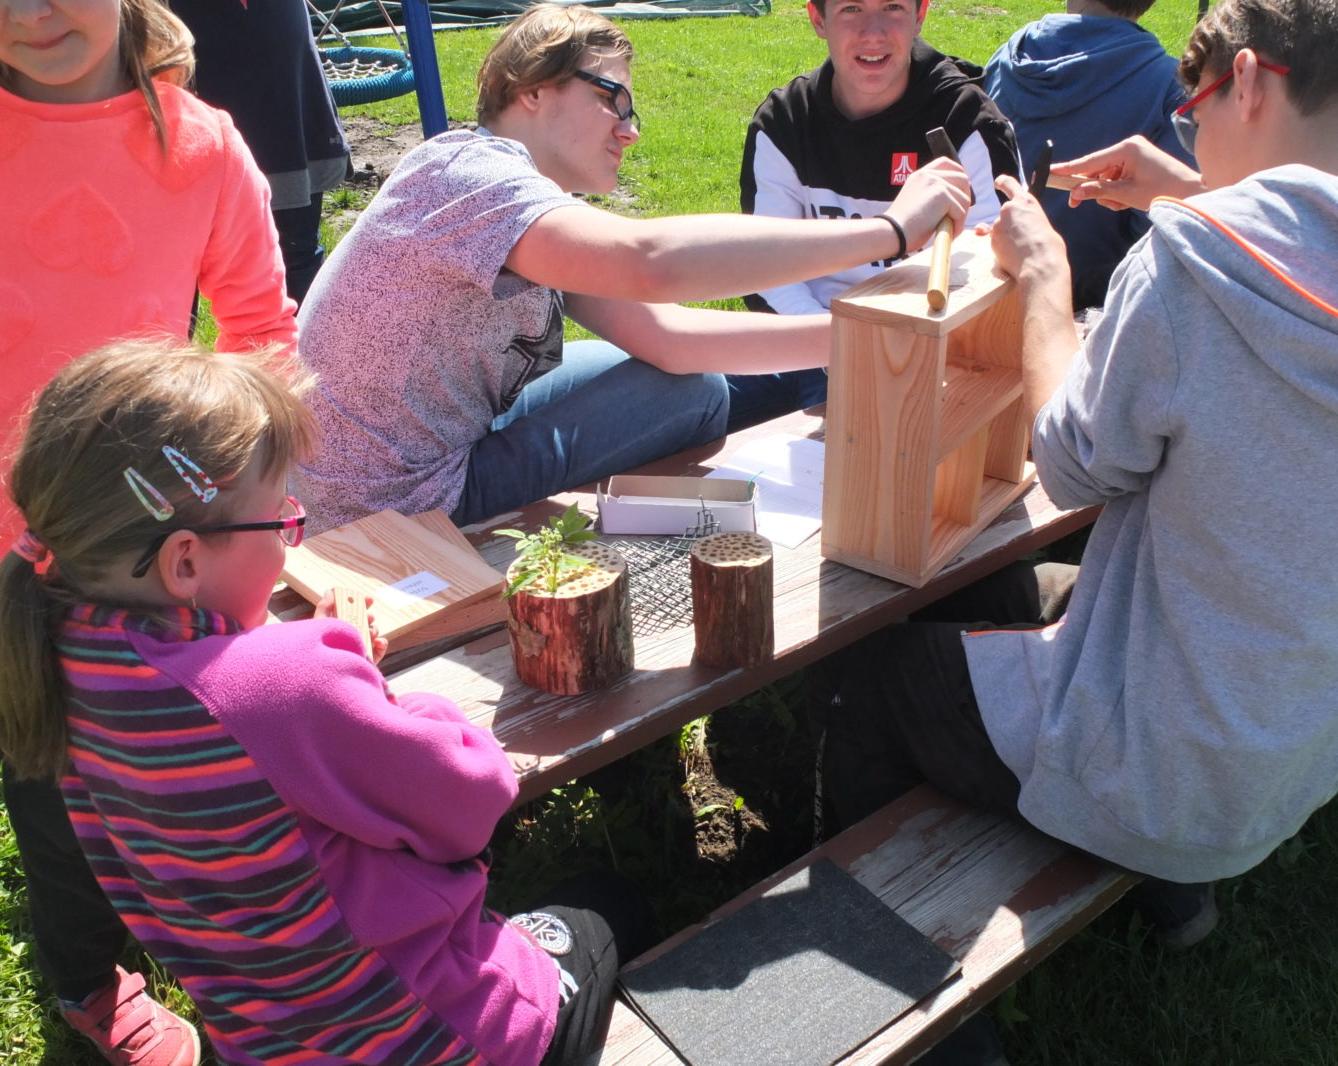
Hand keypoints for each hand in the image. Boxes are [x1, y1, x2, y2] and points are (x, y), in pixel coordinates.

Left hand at [314, 590, 387, 663]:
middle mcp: (351, 636)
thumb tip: (330, 591)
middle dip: (368, 616)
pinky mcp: (369, 660)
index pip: (351, 612)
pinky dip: (381, 643)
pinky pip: (380, 647)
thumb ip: (324, 607)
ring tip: (369, 633)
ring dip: (374, 629)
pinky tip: (377, 642)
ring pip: (374, 632)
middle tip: (368, 617)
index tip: (369, 599)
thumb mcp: (320, 625)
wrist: (331, 674)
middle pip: (364, 621)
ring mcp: (361, 647)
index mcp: (339, 627)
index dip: (361, 603)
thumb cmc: (322, 649)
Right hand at [885, 157, 972, 252]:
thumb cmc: (901, 228)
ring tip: (949, 229)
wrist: (891, 233)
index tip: (961, 190)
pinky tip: (946, 233)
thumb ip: (932, 195)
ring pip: (964, 197)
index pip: (946, 163)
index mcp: (920, 175)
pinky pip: (961, 211)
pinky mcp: (942, 195)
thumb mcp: (916, 203)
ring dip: (961, 216)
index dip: (959, 174)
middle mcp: (928, 175)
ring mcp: (936, 183)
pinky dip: (958, 225)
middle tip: (958, 217)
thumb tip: (955, 199)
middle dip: (965, 198)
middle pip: (962, 178)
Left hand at [985, 175, 1068, 285]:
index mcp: (1026, 201)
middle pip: (1005, 214)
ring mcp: (997, 225)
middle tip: (1022, 238)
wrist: (1040, 264)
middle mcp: (1008, 209)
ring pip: (999, 230)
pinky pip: (995, 243)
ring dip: (1006, 237)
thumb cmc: (1049, 246)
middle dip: (1010, 224)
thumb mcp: (1042, 223)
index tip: (998, 182)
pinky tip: (1013, 256)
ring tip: (1021, 249)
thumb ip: (1030, 219)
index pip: (1009, 184)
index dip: (1002, 182)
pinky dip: (1001, 248)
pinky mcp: (991, 240)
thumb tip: (1024, 226)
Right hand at [1052, 135, 1204, 212]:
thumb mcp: (1126, 194)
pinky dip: (1116, 192)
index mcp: (1127, 149)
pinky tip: (1126, 200)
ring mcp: (1133, 154)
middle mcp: (1128, 147)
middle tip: (1076, 204)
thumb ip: (1098, 191)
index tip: (1050, 172)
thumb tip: (1075, 192)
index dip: (1069, 169)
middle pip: (1095, 169)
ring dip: (1107, 194)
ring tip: (1121, 203)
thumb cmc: (1164, 190)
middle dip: (1091, 188)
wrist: (1192, 192)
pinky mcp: (1136, 163)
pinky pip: (1115, 178)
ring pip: (1104, 177)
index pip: (1090, 161)